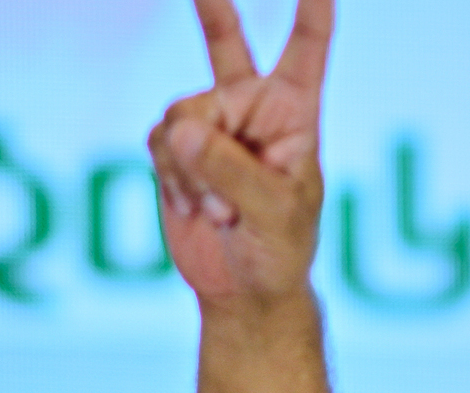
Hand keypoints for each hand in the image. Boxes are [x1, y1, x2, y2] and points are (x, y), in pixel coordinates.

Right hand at [149, 0, 332, 313]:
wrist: (244, 288)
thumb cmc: (279, 251)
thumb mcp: (273, 213)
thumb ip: (231, 171)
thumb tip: (181, 132)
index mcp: (296, 114)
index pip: (307, 50)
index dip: (311, 11)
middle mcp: (253, 108)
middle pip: (226, 46)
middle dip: (214, 8)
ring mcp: (212, 124)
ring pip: (180, 113)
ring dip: (192, 167)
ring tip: (221, 208)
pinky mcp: (177, 147)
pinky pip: (158, 141)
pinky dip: (172, 177)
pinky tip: (196, 206)